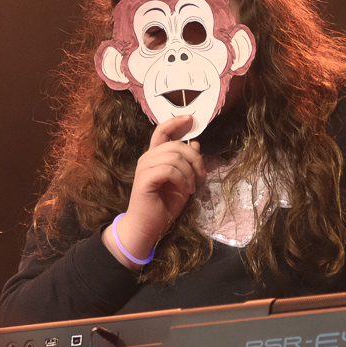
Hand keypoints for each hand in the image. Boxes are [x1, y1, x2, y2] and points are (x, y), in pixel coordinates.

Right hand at [110, 115, 202, 266]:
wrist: (148, 227)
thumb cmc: (163, 206)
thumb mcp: (183, 181)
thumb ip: (187, 163)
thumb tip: (196, 143)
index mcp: (155, 157)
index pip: (162, 131)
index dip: (175, 122)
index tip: (190, 118)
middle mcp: (147, 158)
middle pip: (175, 145)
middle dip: (194, 158)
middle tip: (201, 175)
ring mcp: (144, 167)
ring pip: (174, 157)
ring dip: (189, 173)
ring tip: (191, 187)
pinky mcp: (145, 179)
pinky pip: (169, 170)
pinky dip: (182, 179)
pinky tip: (185, 190)